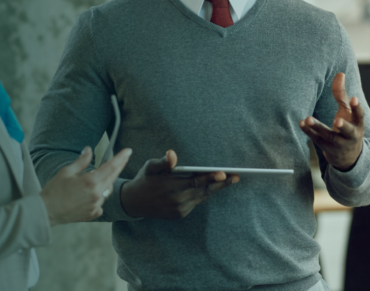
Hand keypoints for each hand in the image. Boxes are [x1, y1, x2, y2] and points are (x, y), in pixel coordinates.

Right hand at [41, 147, 131, 226]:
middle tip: (124, 158)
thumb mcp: (66, 172)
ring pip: (107, 190)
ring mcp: (96, 205)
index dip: (120, 158)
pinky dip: (98, 196)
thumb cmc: (54, 191)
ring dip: (106, 182)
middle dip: (119, 166)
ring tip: (96, 177)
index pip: (111, 167)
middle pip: (112, 177)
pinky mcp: (93, 213)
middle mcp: (96, 194)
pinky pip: (101, 202)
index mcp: (90, 182)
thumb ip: (81, 161)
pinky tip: (90, 194)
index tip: (128, 151)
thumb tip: (89, 150)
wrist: (46, 212)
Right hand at [120, 150, 239, 219]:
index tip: (224, 174)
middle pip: (205, 191)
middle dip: (221, 184)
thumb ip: (163, 162)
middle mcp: (178, 200)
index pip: (196, 181)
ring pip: (202, 197)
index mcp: (172, 187)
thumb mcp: (150, 167)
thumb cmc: (144, 180)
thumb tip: (172, 155)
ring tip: (228, 180)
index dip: (211, 178)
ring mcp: (180, 209)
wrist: (133, 203)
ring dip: (214, 189)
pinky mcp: (180, 214)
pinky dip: (203, 195)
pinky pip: (195, 202)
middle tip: (236, 177)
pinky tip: (210, 187)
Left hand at [299, 73, 364, 171]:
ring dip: (318, 128)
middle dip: (343, 126)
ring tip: (309, 119)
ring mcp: (339, 144)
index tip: (354, 98)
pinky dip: (308, 132)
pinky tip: (302, 123)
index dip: (357, 108)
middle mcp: (350, 135)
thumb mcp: (347, 112)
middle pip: (347, 131)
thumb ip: (342, 94)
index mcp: (358, 124)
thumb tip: (340, 74)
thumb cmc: (347, 126)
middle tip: (337, 121)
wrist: (348, 156)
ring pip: (329, 136)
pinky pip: (317, 140)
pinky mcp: (326, 148)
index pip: (360, 116)